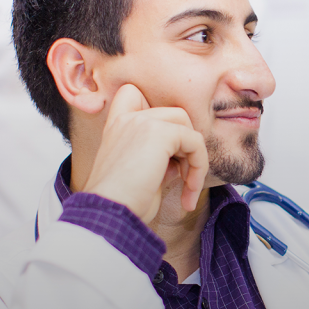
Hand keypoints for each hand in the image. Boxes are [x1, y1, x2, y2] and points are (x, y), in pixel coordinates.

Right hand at [83, 84, 208, 222]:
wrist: (109, 214)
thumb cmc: (122, 204)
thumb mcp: (142, 175)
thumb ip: (160, 160)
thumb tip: (181, 162)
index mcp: (116, 127)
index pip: (134, 94)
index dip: (157, 116)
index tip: (164, 152)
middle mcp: (127, 119)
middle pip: (175, 114)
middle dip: (186, 146)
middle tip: (183, 178)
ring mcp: (142, 122)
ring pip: (187, 126)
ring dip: (196, 159)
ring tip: (188, 188)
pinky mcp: (159, 133)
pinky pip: (195, 142)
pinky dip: (199, 167)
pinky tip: (188, 192)